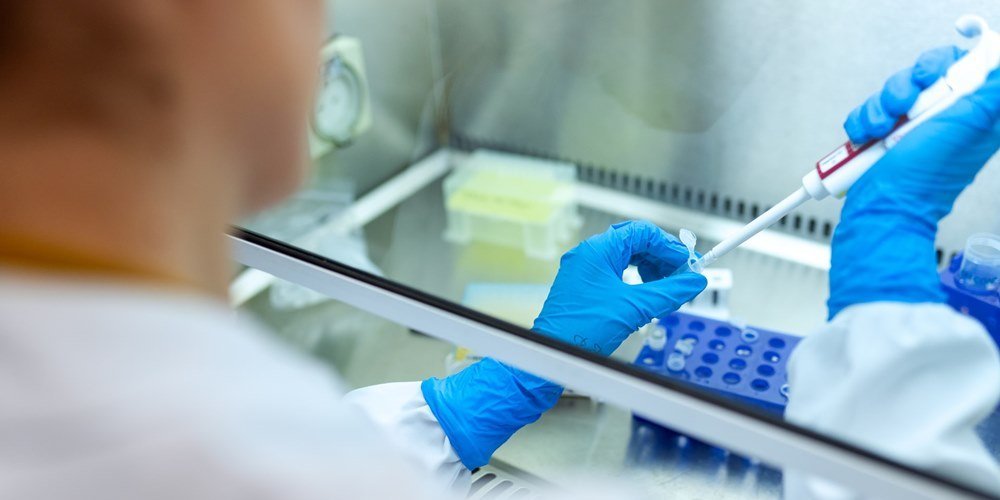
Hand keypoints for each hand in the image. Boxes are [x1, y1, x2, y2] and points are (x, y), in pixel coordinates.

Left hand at [422, 220, 706, 468]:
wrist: (552, 353)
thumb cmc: (581, 330)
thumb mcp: (634, 308)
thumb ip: (668, 292)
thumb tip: (693, 282)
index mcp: (597, 251)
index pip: (642, 233)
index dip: (669, 247)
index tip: (688, 263)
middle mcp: (588, 255)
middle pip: (635, 242)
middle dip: (661, 258)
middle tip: (681, 275)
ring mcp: (584, 270)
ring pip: (626, 258)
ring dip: (650, 269)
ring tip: (665, 288)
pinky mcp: (583, 287)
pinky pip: (616, 273)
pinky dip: (635, 280)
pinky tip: (646, 295)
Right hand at [829, 46, 999, 318]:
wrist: (881, 209)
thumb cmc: (922, 181)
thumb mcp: (965, 128)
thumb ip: (990, 97)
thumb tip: (999, 71)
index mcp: (974, 114)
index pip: (968, 66)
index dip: (948, 62)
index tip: (932, 74)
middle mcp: (944, 117)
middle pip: (926, 72)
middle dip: (906, 86)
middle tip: (905, 107)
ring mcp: (912, 127)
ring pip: (894, 90)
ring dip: (879, 109)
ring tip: (879, 132)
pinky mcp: (884, 136)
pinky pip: (870, 111)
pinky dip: (863, 122)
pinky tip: (866, 139)